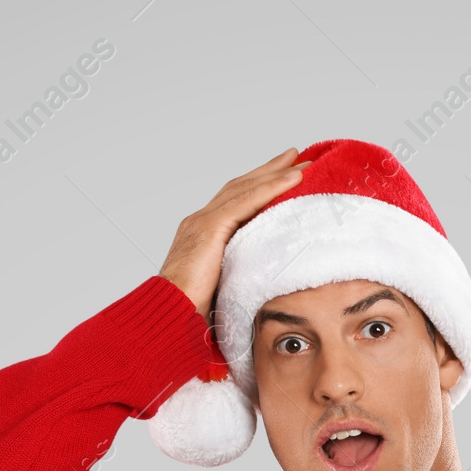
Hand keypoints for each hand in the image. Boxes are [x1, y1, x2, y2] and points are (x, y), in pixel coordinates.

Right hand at [159, 147, 310, 316]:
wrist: (169, 314)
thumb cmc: (192, 312)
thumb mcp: (225, 288)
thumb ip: (241, 276)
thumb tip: (268, 285)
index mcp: (204, 234)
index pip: (236, 202)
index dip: (260, 187)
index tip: (285, 177)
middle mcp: (201, 221)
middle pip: (241, 187)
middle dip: (269, 170)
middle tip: (296, 157)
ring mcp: (203, 221)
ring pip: (244, 188)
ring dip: (275, 173)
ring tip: (301, 162)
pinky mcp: (209, 227)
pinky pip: (245, 201)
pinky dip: (270, 187)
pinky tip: (292, 180)